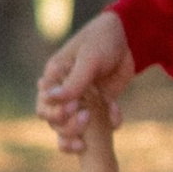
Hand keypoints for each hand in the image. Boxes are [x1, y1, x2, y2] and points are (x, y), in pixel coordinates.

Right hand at [37, 8, 134, 155]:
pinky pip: (100, 124)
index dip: (55, 113)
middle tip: (87, 117)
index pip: (44, 106)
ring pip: (74, 128)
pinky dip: (109, 124)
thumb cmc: (101, 41)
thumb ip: (73, 82)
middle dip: (69, 127)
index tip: (73, 107)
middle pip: (56, 122)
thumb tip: (50, 98)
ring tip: (96, 135)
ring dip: (82, 135)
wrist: (128, 36)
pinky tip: (116, 118)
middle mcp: (64, 92)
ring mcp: (83, 100)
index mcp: (54, 78)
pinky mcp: (100, 104)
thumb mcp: (89, 59)